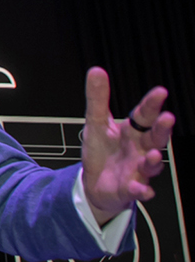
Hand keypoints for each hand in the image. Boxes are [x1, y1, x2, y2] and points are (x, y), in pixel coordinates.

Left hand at [82, 67, 174, 222]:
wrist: (94, 183)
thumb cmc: (102, 151)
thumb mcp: (96, 123)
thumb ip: (98, 99)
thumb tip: (96, 71)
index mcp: (132, 131)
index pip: (145, 115)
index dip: (152, 104)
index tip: (160, 92)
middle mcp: (139, 149)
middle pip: (155, 138)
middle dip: (162, 129)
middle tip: (167, 118)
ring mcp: (137, 170)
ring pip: (151, 165)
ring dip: (153, 161)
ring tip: (151, 155)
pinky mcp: (130, 189)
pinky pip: (139, 191)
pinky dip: (142, 190)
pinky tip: (142, 189)